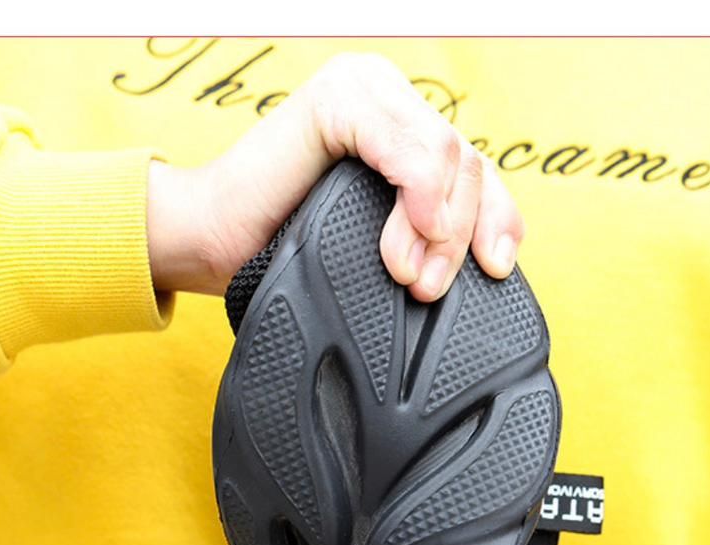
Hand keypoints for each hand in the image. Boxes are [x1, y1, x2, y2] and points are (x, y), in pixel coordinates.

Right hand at [147, 52, 524, 302]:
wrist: (211, 242)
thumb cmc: (283, 247)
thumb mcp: (375, 244)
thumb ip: (425, 236)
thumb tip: (485, 264)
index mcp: (403, 128)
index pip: (476, 169)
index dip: (498, 219)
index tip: (496, 269)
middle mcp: (390, 99)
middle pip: (469, 164)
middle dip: (460, 237)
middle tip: (428, 288)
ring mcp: (365, 90)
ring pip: (448, 159)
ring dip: (439, 229)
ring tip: (410, 275)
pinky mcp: (340, 98)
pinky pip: (409, 150)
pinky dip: (421, 197)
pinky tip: (413, 236)